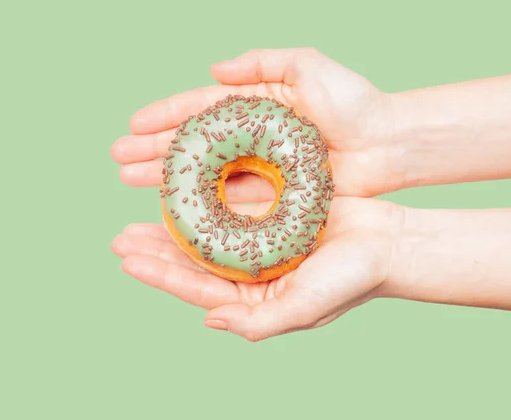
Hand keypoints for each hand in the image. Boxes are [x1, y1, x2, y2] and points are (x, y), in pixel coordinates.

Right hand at [111, 48, 404, 199]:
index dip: (166, 116)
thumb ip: (264, 62)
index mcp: (255, 106)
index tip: (133, 125)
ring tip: (132, 181)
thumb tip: (215, 69)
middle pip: (194, 144)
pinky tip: (174, 206)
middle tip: (118, 159)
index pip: (200, 109)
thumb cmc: (353, 103)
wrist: (387, 143)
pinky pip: (231, 200)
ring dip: (168, 178)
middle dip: (154, 149)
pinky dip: (203, 203)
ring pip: (205, 174)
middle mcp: (252, 138)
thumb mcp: (309, 67)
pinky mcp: (274, 196)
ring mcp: (261, 168)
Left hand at [111, 198, 403, 340]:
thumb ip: (259, 322)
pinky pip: (234, 206)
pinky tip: (187, 187)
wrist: (389, 243)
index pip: (198, 287)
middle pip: (196, 261)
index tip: (127, 258)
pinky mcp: (275, 216)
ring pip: (209, 232)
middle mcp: (254, 271)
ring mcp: (263, 242)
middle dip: (157, 250)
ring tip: (142, 212)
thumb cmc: (352, 279)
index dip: (161, 274)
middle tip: (120, 237)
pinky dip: (210, 198)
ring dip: (177, 222)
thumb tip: (210, 322)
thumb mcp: (306, 307)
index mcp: (256, 296)